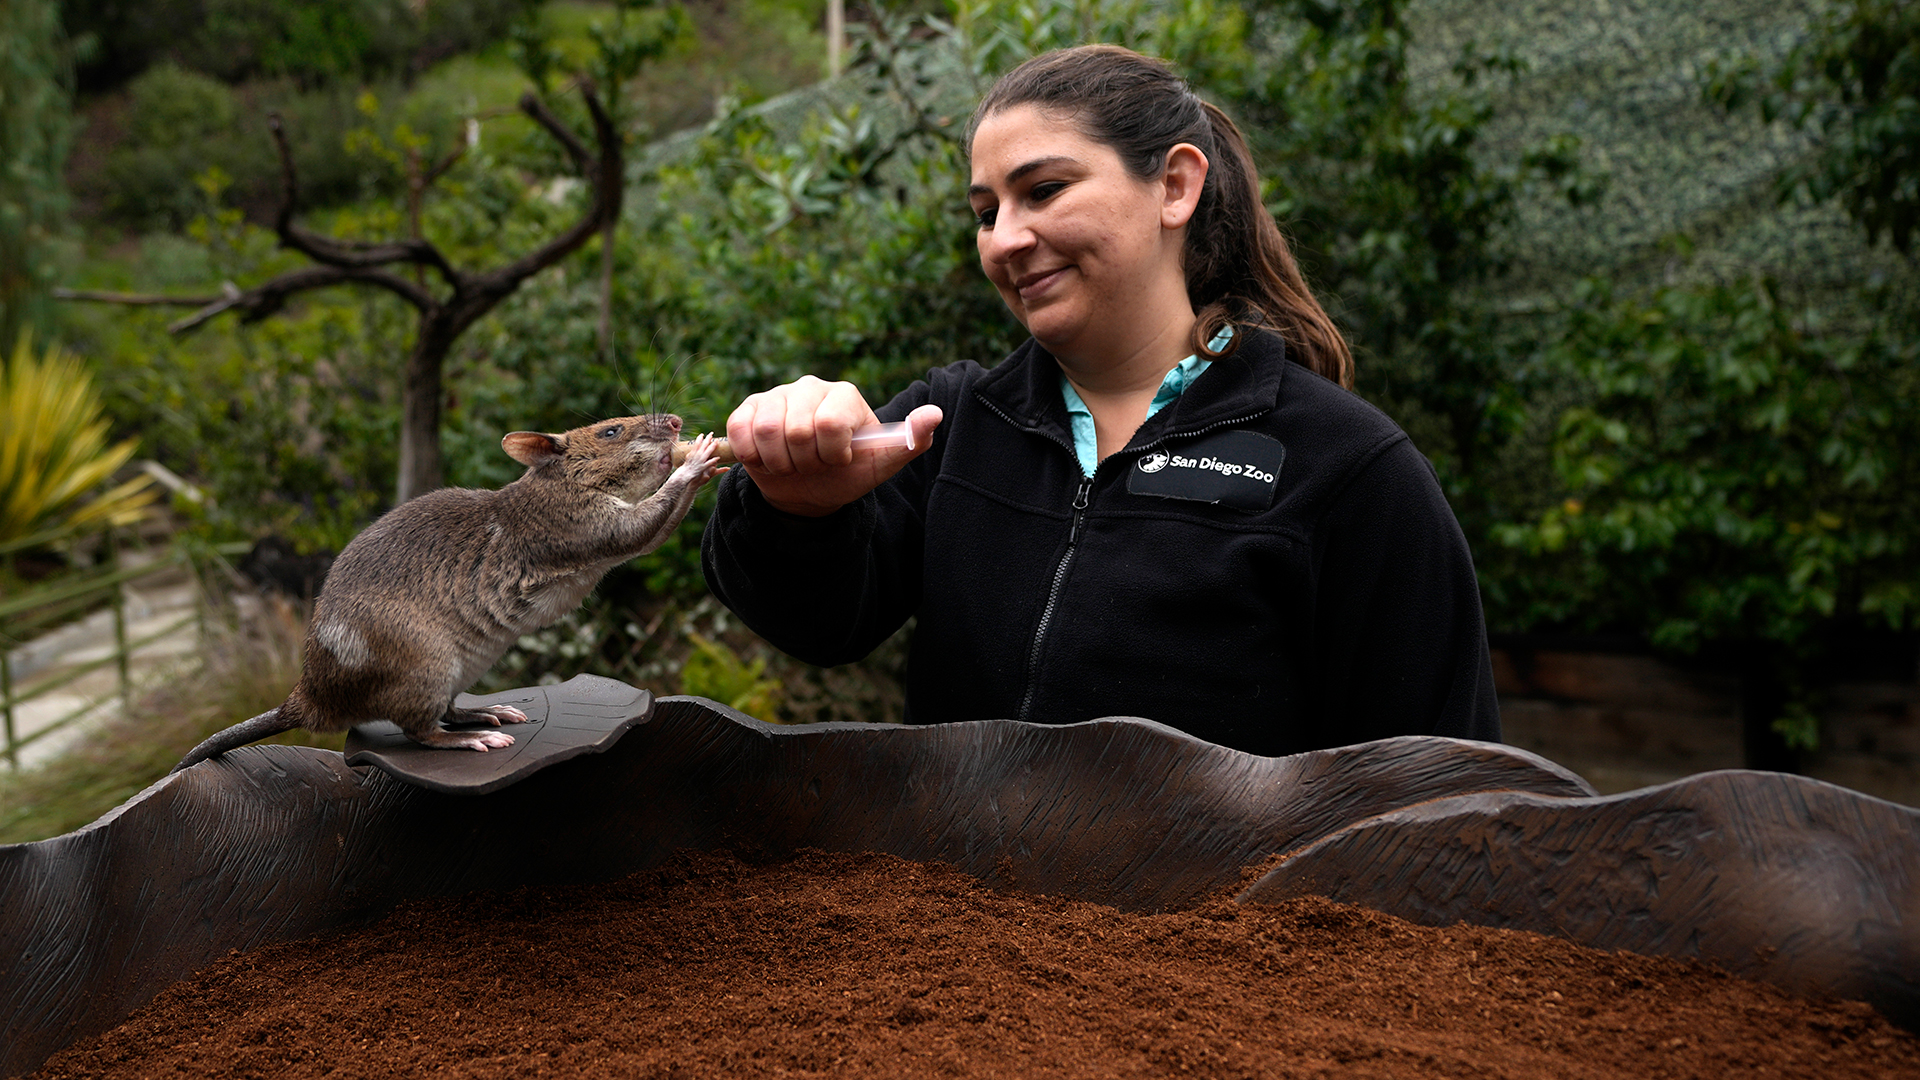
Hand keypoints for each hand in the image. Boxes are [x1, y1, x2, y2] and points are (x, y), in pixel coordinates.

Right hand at [726, 376, 942, 516]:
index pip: (829, 425)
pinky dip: (753, 455)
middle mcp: (810, 387)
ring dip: (780, 462)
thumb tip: (936, 413)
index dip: (831, 454)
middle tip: (813, 464)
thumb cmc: (848, 473)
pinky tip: (767, 458)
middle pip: (796, 431)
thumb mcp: (882, 464)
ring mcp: (777, 395)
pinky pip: (741, 430)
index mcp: (845, 395)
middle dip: (806, 462)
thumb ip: (910, 440)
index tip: (838, 460)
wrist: (807, 489)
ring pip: (766, 432)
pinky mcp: (748, 407)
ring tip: (793, 463)